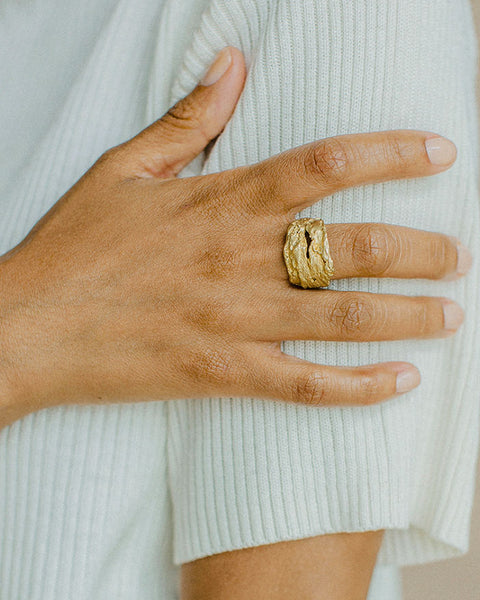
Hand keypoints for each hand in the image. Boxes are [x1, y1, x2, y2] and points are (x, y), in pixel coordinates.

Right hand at [0, 47, 469, 427]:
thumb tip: (233, 65)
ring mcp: (236, 321)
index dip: (392, 153)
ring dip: (410, 315)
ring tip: (452, 313)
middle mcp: (241, 258)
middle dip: (422, 250)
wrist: (30, 326)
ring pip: (345, 317)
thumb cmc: (74, 248)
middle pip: (356, 246)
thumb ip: (187, 119)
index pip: (327, 165)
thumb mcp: (123, 169)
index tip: (440, 154)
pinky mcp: (224, 374)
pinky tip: (401, 379)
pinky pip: (307, 383)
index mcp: (222, 201)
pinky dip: (360, 385)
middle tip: (460, 255)